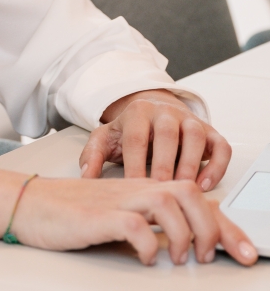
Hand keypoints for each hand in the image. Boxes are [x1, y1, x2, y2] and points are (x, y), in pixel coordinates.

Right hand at [0, 168, 257, 265]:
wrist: (26, 202)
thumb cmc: (67, 212)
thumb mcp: (114, 215)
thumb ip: (145, 222)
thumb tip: (179, 243)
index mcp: (139, 188)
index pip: (193, 197)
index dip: (225, 226)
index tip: (244, 252)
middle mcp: (132, 189)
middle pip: (189, 193)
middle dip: (212, 227)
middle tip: (207, 257)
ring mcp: (114, 200)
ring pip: (169, 201)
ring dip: (184, 234)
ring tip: (178, 257)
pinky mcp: (96, 215)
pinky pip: (134, 224)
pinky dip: (148, 244)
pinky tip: (145, 256)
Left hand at [80, 90, 230, 190]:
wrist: (153, 111)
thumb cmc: (129, 132)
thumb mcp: (106, 139)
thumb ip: (92, 155)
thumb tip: (84, 177)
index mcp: (137, 112)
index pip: (136, 138)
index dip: (135, 164)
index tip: (132, 188)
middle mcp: (165, 112)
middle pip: (167, 135)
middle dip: (164, 164)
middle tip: (161, 192)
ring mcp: (189, 120)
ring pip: (195, 137)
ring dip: (191, 164)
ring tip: (183, 189)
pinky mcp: (210, 132)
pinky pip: (220, 146)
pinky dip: (216, 165)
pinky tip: (204, 185)